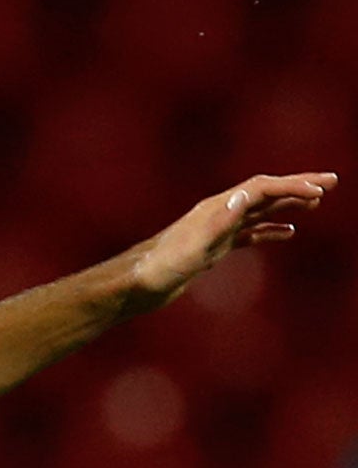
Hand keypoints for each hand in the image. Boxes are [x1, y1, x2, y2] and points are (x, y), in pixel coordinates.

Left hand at [127, 171, 337, 309]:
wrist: (135, 285)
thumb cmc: (159, 269)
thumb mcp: (191, 248)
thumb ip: (218, 223)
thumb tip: (245, 195)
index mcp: (214, 209)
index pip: (259, 189)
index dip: (291, 187)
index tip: (321, 191)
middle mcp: (216, 214)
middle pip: (263, 192)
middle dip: (297, 186)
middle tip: (332, 181)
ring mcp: (216, 230)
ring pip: (259, 210)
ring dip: (288, 203)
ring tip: (317, 200)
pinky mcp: (213, 248)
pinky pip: (249, 233)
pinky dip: (271, 229)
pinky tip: (288, 232)